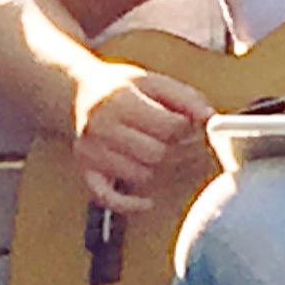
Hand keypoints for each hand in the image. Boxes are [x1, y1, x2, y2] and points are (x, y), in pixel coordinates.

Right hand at [73, 58, 216, 211]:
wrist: (74, 92)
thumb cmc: (118, 87)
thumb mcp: (151, 81)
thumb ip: (184, 96)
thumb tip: (210, 117)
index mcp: (119, 100)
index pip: (168, 126)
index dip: (187, 129)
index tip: (188, 125)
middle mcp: (102, 126)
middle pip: (156, 153)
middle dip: (176, 150)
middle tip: (180, 142)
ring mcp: (91, 151)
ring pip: (140, 174)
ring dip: (156, 168)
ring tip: (157, 151)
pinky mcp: (85, 170)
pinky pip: (107, 197)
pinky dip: (129, 204)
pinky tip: (146, 201)